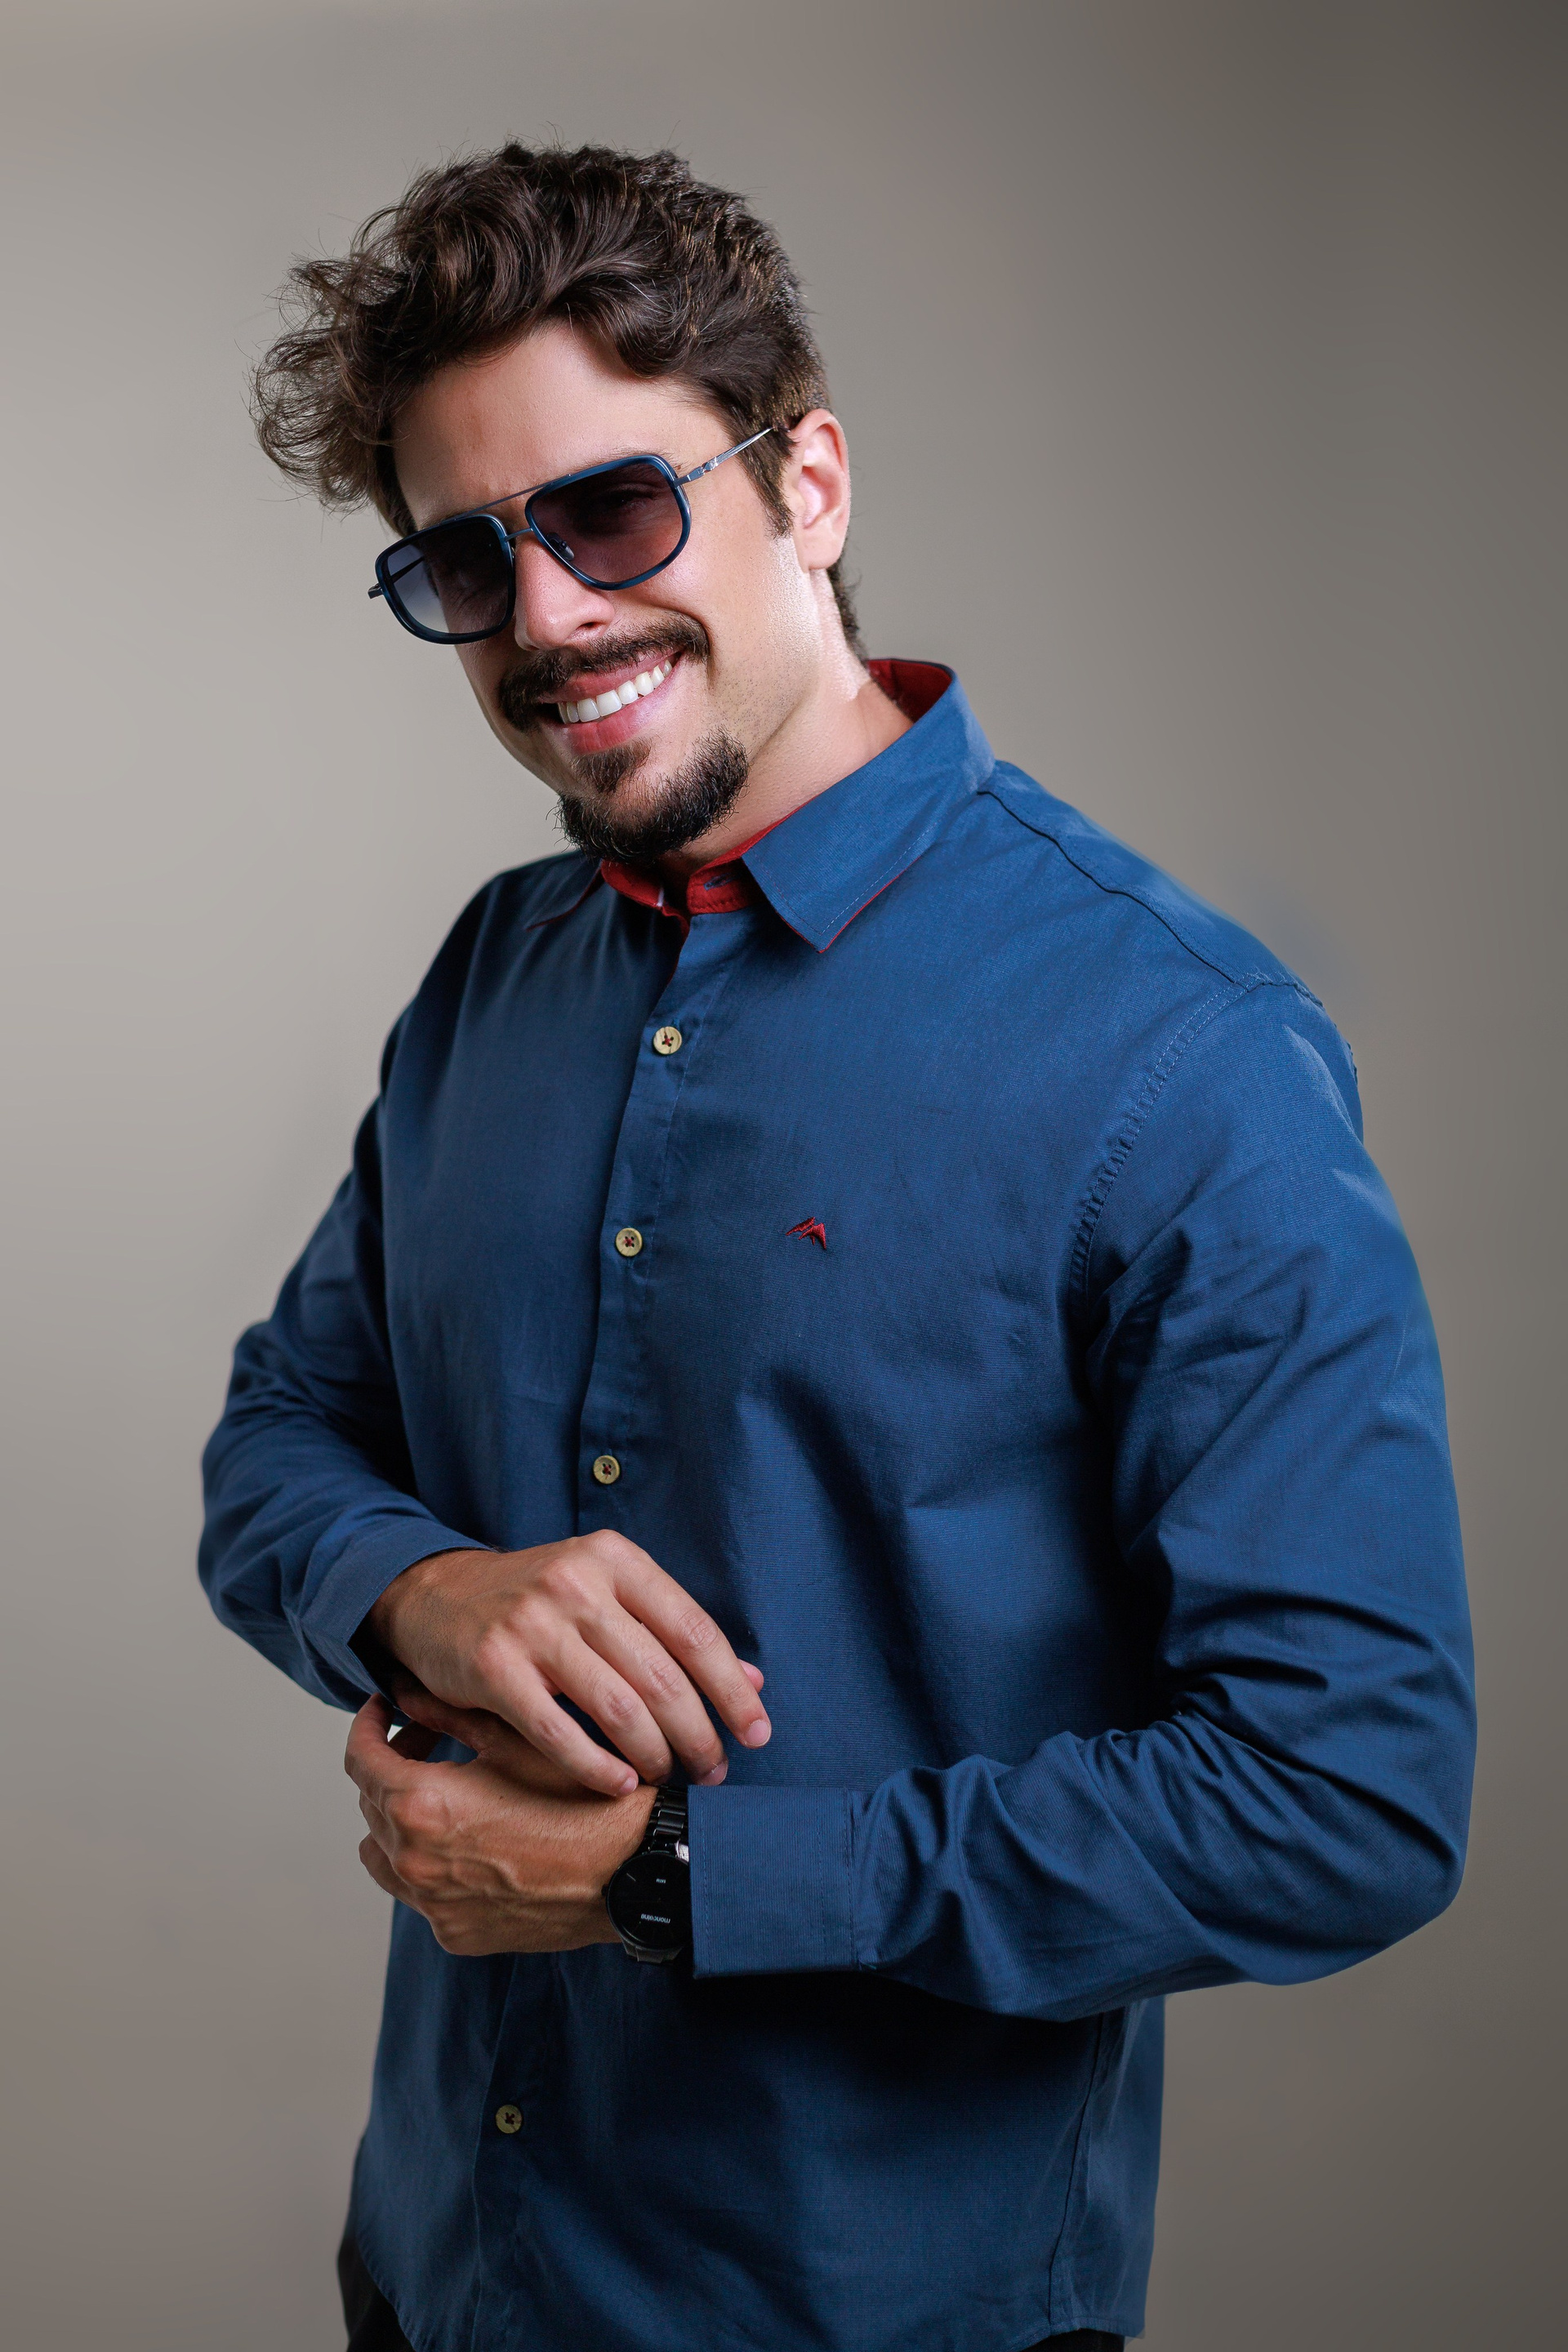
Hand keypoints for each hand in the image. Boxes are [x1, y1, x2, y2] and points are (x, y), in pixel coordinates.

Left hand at [345, 1693, 654, 1954]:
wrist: (634, 1870)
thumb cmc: (583, 1801)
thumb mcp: (515, 1740)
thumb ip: (448, 1713)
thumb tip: (405, 1691)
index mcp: (421, 1805)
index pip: (360, 1760)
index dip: (367, 1726)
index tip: (381, 1710)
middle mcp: (414, 1863)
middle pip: (372, 1804)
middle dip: (393, 1767)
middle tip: (430, 1740)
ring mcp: (433, 1906)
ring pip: (385, 1856)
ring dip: (401, 1821)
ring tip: (445, 1795)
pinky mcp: (457, 1934)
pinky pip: (422, 1894)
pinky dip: (433, 1865)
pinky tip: (475, 1842)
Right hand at [365, 1533, 769, 1797]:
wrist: (437, 1594)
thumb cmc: (539, 1602)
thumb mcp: (608, 1595)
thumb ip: (675, 1634)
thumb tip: (753, 1682)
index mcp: (616, 1560)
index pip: (695, 1631)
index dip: (732, 1690)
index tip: (757, 1734)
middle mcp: (577, 1584)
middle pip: (662, 1677)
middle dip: (698, 1736)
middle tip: (713, 1772)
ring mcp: (532, 1624)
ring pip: (619, 1708)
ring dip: (654, 1756)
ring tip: (669, 1779)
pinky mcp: (493, 1667)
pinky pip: (559, 1732)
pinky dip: (597, 1767)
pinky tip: (619, 1785)